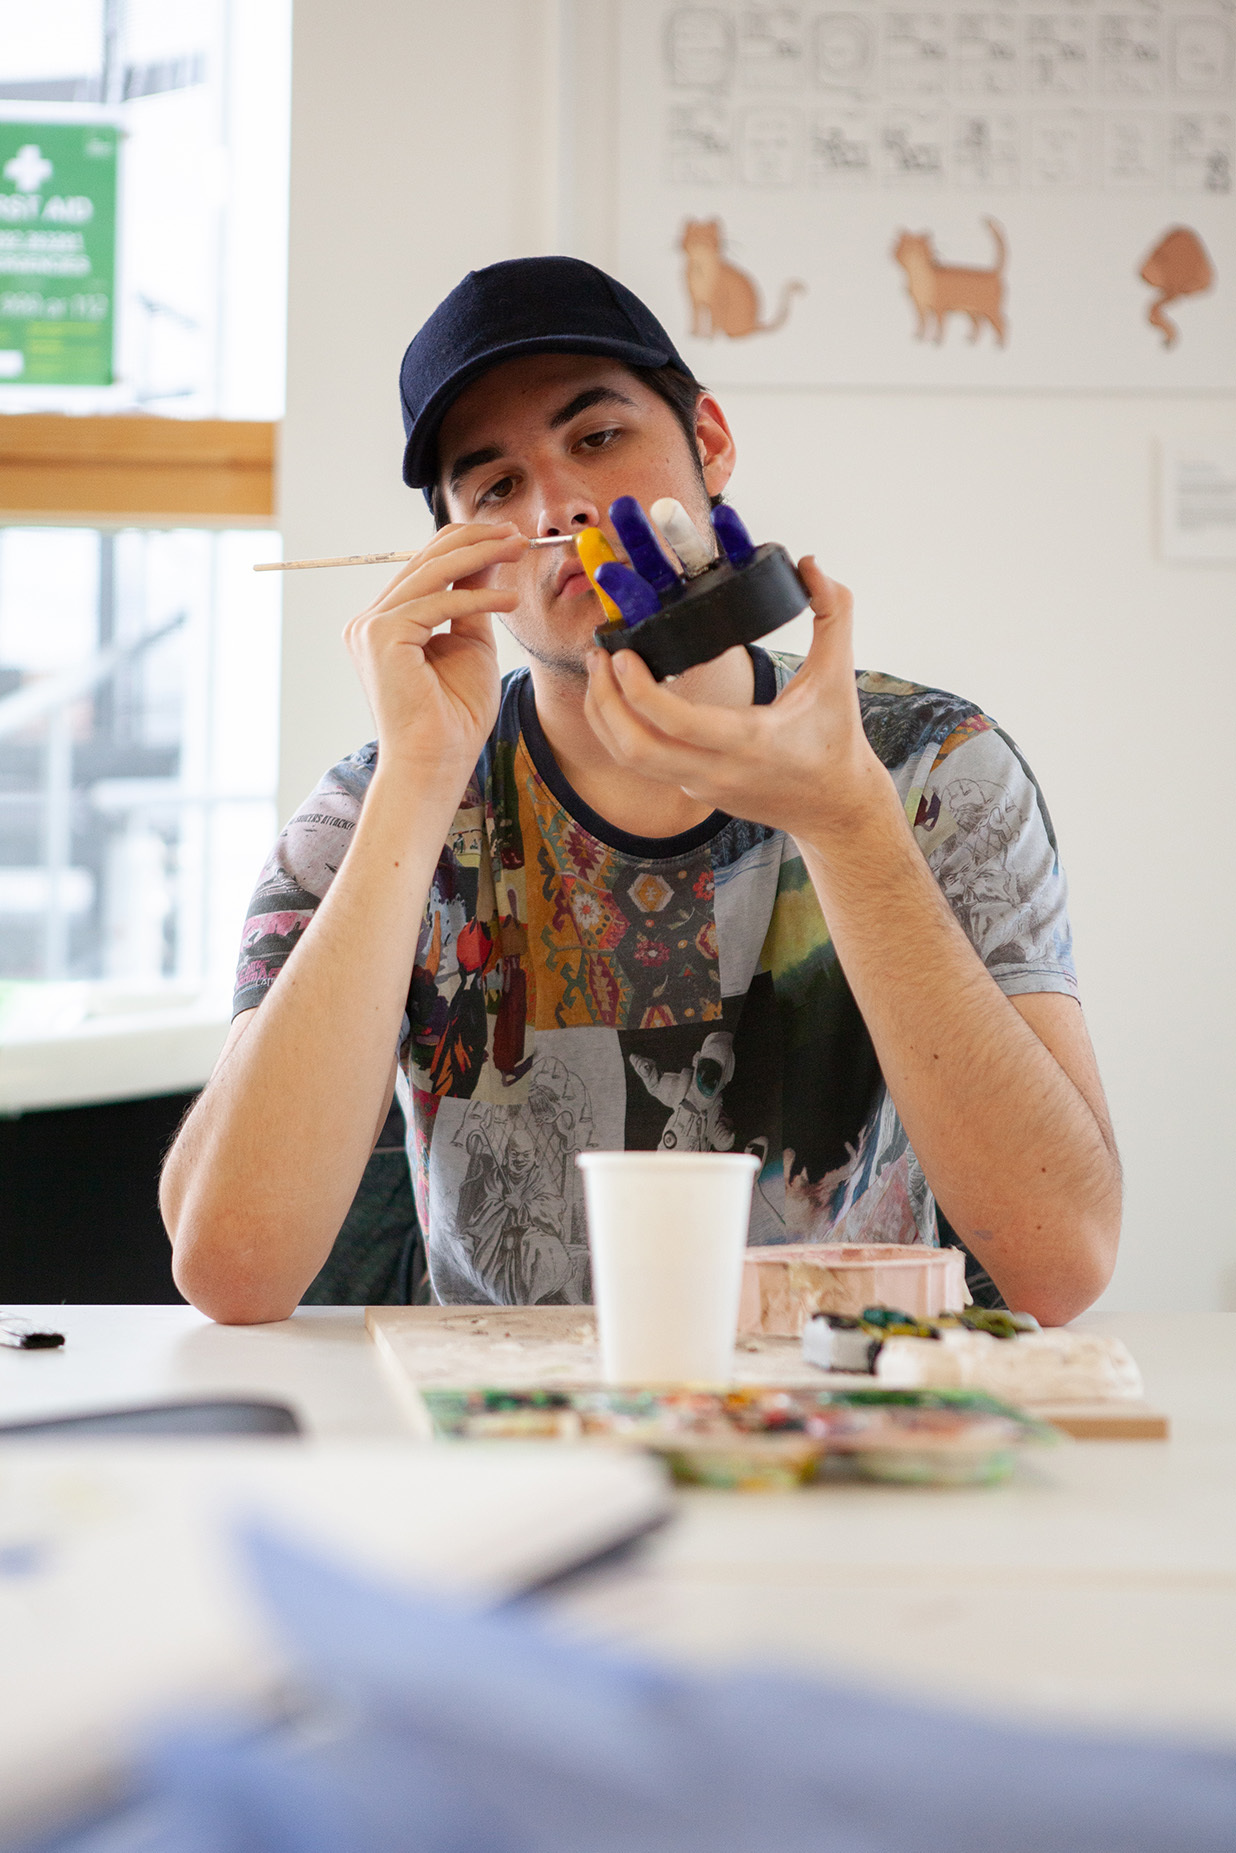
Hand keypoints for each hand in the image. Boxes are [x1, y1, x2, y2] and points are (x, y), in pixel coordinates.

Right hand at [343, 522, 525, 788]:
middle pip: (425, 559)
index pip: (425, 566)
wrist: (437, 762)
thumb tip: (489, 557)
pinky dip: (478, 598)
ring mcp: (370, 627)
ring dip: (481, 556)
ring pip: (432, 572)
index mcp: (386, 622)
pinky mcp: (381, 636)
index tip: (510, 539)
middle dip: (477, 541)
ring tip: (519, 550)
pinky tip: (511, 600)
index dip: (469, 545)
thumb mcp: (472, 644)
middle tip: (519, 534)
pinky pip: (438, 603)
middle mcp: (370, 621)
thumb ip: (474, 601)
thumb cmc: (456, 717)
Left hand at [583, 559, 893, 848]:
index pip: (679, 724)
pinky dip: (620, 729)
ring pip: (630, 760)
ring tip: (600, 670)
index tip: (622, 654)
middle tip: (600, 656)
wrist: (834, 808)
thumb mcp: (839, 674)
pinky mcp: (693, 789)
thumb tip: (812, 564)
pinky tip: (618, 695)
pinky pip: (642, 763)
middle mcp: (717, 769)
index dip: (640, 691)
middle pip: (637, 749)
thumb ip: (833, 613)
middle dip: (605, 701)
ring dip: (605, 716)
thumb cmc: (835, 738)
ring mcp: (701, 784)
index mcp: (751, 740)